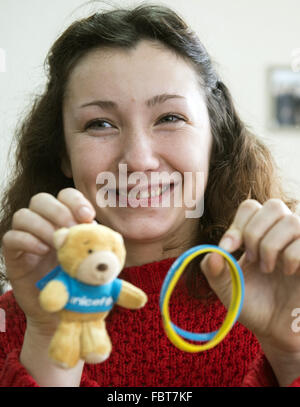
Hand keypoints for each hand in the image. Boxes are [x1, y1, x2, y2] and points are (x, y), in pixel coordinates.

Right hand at [2, 188, 95, 335]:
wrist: (60, 312)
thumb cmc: (80, 282)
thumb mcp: (95, 263)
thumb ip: (102, 248)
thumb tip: (114, 238)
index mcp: (64, 221)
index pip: (65, 196)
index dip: (75, 201)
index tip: (88, 216)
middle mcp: (43, 224)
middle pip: (40, 200)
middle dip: (58, 210)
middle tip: (71, 229)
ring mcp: (26, 238)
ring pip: (23, 215)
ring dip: (42, 226)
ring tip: (57, 244)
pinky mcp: (13, 255)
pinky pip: (11, 238)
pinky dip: (27, 240)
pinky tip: (43, 251)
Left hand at [200, 198, 299, 354]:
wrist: (274, 331)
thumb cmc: (251, 305)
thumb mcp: (226, 288)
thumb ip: (213, 270)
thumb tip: (211, 253)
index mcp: (259, 234)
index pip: (251, 207)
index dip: (238, 224)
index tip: (228, 248)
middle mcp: (282, 234)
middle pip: (274, 205)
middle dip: (255, 232)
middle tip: (251, 258)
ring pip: (292, 221)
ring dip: (271, 245)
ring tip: (267, 268)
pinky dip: (291, 256)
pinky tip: (286, 272)